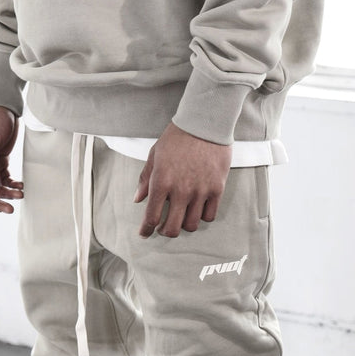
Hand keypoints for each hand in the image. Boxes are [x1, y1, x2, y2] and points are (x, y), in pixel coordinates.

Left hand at [133, 122, 231, 237]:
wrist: (205, 122)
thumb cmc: (178, 137)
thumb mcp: (155, 155)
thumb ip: (145, 179)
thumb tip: (138, 199)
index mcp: (161, 182)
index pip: (151, 217)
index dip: (146, 230)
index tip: (145, 233)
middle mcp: (181, 191)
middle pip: (172, 229)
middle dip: (165, 232)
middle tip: (164, 227)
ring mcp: (200, 191)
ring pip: (191, 225)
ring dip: (184, 225)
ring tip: (183, 217)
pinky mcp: (217, 189)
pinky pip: (209, 215)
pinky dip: (202, 216)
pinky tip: (198, 209)